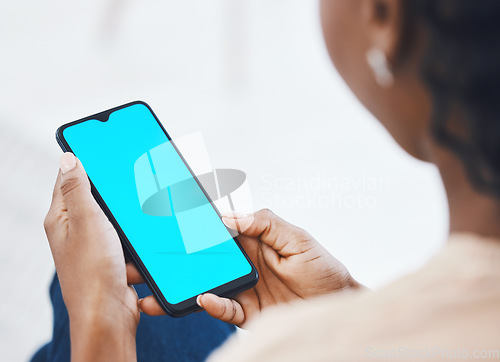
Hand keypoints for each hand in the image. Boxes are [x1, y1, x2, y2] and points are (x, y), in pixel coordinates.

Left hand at [44, 153, 138, 361]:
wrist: (109, 315)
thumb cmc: (92, 272)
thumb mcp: (86, 221)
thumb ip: (78, 189)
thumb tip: (67, 158)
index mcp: (61, 219)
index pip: (68, 180)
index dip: (84, 162)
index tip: (102, 147)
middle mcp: (75, 232)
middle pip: (96, 200)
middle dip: (115, 195)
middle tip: (130, 184)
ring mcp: (95, 247)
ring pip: (117, 221)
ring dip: (130, 222)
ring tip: (137, 222)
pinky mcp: (113, 260)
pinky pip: (128, 241)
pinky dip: (137, 242)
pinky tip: (143, 244)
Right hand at [133, 209, 360, 326]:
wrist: (337, 308)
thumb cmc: (323, 269)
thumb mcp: (299, 239)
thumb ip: (266, 224)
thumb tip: (229, 218)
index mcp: (253, 239)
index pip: (218, 228)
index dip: (195, 222)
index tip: (169, 215)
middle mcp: (242, 262)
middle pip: (203, 256)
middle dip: (176, 255)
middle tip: (148, 253)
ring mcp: (242, 287)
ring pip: (205, 282)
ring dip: (181, 283)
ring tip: (156, 284)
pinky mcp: (245, 311)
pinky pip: (222, 308)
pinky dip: (211, 304)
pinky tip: (202, 299)